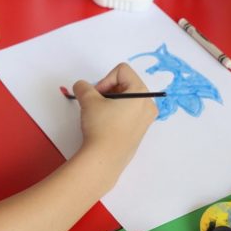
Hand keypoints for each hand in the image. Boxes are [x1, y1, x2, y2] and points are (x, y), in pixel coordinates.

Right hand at [73, 62, 157, 186]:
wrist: (105, 158)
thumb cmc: (102, 127)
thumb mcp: (88, 100)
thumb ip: (83, 87)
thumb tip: (81, 86)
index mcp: (141, 92)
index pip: (121, 71)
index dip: (104, 79)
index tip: (96, 95)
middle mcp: (148, 104)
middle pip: (126, 83)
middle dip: (108, 90)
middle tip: (95, 102)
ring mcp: (146, 118)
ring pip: (127, 98)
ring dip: (111, 101)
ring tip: (99, 114)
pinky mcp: (140, 130)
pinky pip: (129, 112)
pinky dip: (116, 112)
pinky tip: (106, 123)